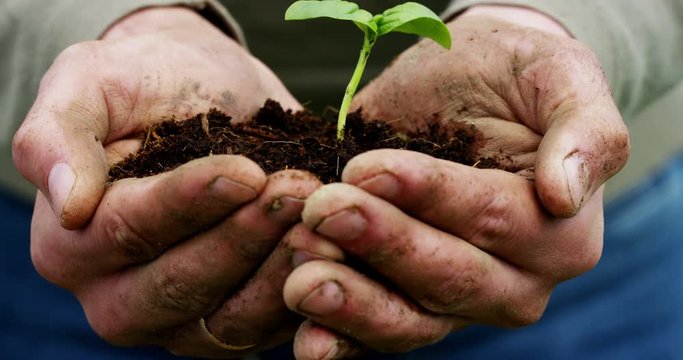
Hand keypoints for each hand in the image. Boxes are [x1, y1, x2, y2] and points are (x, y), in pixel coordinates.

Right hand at [12, 7, 316, 356]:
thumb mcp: (89, 84)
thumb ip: (59, 135)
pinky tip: (336, 249)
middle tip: (299, 191)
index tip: (246, 171)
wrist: (201, 93)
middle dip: (243, 238)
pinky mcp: (233, 319)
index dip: (189, 203)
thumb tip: (68, 202)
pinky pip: (268, 325)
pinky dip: (304, 290)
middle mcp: (119, 295)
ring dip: (281, 269)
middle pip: (178, 285)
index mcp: (71, 243)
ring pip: (229, 316)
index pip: (127, 231)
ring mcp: (179, 317)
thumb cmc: (143, 84)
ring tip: (323, 220)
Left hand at [281, 6, 629, 357]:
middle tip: (321, 211)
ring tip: (301, 278)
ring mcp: (459, 303)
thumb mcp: (558, 76)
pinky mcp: (410, 303)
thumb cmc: (513, 79)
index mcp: (559, 232)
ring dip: (353, 303)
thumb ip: (584, 131)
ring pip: (411, 319)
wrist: (468, 90)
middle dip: (381, 245)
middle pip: (448, 276)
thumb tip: (565, 194)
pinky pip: (379, 332)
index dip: (429, 196)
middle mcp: (514, 280)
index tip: (366, 168)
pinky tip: (306, 340)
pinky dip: (341, 338)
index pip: (494, 220)